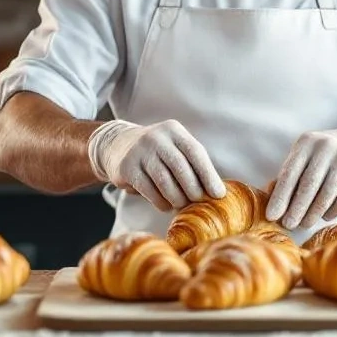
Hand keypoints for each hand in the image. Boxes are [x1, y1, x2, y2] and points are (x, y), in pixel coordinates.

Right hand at [88, 119, 226, 210]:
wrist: (118, 145)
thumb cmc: (157, 153)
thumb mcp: (174, 148)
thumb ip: (193, 164)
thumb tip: (216, 192)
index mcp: (174, 130)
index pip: (196, 152)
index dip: (209, 175)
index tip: (218, 194)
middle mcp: (156, 137)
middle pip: (181, 168)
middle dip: (193, 190)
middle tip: (199, 203)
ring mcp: (140, 151)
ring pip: (165, 182)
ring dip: (177, 199)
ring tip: (182, 206)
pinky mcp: (127, 167)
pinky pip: (149, 190)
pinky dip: (161, 202)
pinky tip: (166, 205)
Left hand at [266, 119, 336, 229]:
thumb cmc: (327, 156)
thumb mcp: (308, 156)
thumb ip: (291, 174)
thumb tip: (271, 200)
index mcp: (307, 142)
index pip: (290, 173)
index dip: (280, 196)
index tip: (271, 216)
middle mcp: (326, 147)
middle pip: (308, 184)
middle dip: (296, 208)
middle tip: (287, 225)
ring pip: (326, 193)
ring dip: (313, 213)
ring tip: (304, 224)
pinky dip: (332, 210)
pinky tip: (324, 217)